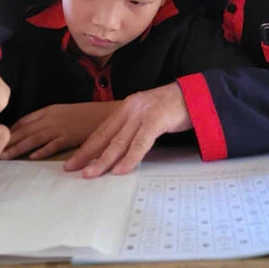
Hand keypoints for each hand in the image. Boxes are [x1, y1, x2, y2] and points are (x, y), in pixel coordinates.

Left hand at [1, 102, 121, 160]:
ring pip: (34, 138)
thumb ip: (48, 121)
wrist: (108, 114)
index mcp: (49, 111)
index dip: (8, 131)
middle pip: (24, 130)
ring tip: (5, 157)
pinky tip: (31, 157)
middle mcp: (51, 118)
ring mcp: (60, 127)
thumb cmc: (87, 116)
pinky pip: (53, 144)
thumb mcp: (64, 113)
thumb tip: (32, 134)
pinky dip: (41, 151)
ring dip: (18, 148)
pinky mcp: (70, 136)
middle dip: (7, 141)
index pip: (23, 121)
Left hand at [63, 83, 191, 177]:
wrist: (197, 95)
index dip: (87, 146)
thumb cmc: (173, 107)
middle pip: (105, 135)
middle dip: (87, 154)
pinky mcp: (157, 120)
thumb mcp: (148, 114)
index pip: (102, 129)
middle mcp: (131, 108)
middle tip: (72, 169)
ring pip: (119, 141)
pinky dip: (129, 158)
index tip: (73, 160)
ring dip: (103, 159)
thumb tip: (119, 149)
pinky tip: (119, 170)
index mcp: (127, 107)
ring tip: (91, 173)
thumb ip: (134, 127)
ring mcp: (143, 113)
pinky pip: (140, 143)